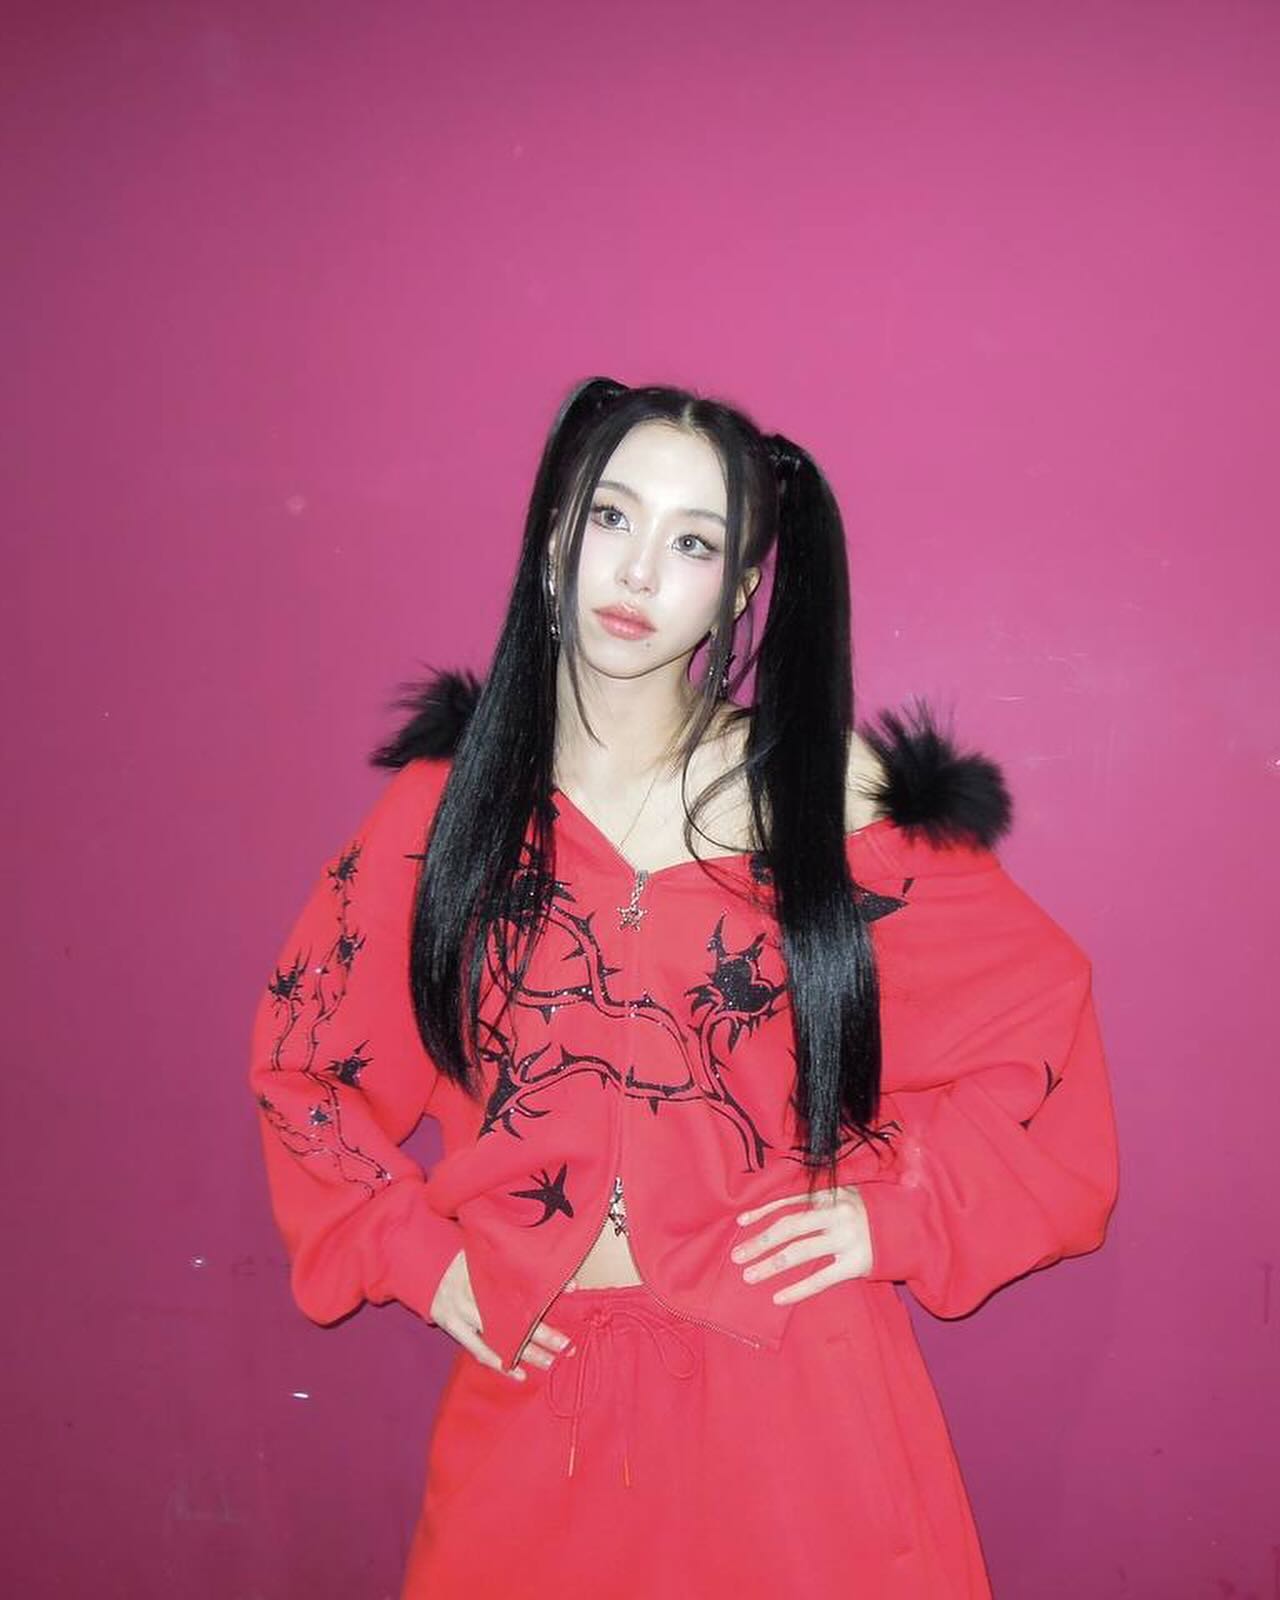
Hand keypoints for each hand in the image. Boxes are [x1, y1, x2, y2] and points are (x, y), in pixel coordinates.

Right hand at [430, 1248, 573, 1380]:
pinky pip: (478, 1349)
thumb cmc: (467, 1256)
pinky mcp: (453, 1325)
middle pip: (513, 1314)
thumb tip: (570, 1282)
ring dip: (525, 1351)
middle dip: (542, 1331)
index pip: (522, 1281)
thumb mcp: (491, 1252)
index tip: (574, 1292)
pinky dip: (498, 1363)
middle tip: (567, 1345)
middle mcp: (475, 1290)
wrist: (426, 1262)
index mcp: (487, 1267)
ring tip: (550, 1362)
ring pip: (499, 1335)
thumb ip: (523, 1263)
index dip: (547, 1287)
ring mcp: (462, 1310)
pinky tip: (518, 1374)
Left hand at [730, 1185, 872, 1304]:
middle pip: (789, 1227)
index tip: (740, 1223)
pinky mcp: (856, 1264)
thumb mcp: (844, 1197)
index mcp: (830, 1194)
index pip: (788, 1202)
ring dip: (770, 1265)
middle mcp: (836, 1213)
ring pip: (800, 1253)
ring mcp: (846, 1239)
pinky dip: (797, 1289)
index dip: (762, 1212)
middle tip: (737, 1257)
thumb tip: (776, 1215)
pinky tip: (778, 1297)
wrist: (908, 1230)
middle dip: (760, 1242)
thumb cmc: (867, 1214)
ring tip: (749, 1276)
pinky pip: (820, 1279)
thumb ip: (817, 1202)